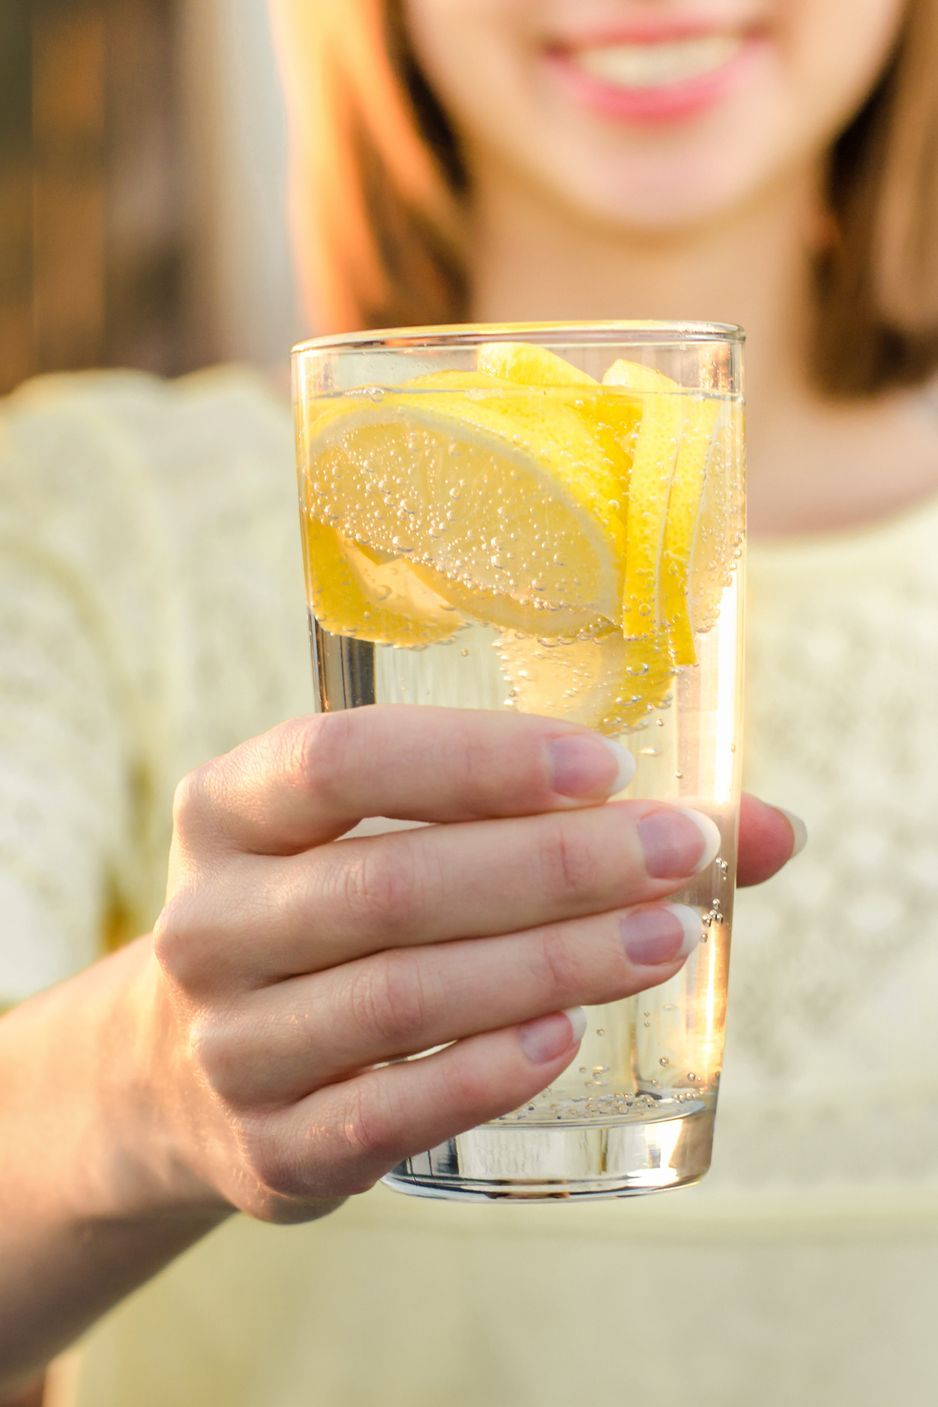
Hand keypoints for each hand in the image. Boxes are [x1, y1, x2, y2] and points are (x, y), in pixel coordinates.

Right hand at [135, 707, 798, 1223]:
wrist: (192, 1067)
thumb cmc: (331, 918)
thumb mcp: (385, 836)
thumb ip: (545, 816)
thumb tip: (761, 829)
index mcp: (227, 810)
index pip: (338, 761)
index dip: (473, 760)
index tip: (600, 765)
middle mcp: (209, 923)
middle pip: (387, 885)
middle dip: (550, 868)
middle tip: (673, 855)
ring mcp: (228, 1045)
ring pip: (397, 999)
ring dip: (544, 966)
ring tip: (658, 941)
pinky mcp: (269, 1150)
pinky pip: (384, 1115)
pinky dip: (483, 1075)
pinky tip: (566, 1041)